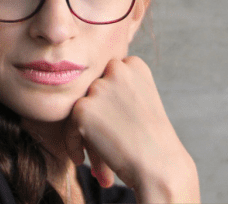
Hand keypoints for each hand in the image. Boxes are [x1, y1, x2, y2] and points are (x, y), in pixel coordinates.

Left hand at [67, 56, 199, 202]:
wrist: (159, 163)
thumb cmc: (155, 140)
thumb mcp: (143, 102)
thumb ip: (121, 91)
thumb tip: (92, 97)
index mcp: (135, 65)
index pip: (108, 76)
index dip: (108, 100)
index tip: (114, 121)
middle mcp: (117, 70)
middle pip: (93, 90)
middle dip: (96, 115)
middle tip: (104, 138)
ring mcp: (99, 88)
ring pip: (81, 109)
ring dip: (86, 131)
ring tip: (95, 155)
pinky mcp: (82, 108)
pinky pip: (68, 127)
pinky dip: (73, 144)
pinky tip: (82, 159)